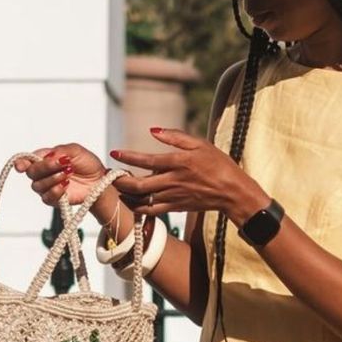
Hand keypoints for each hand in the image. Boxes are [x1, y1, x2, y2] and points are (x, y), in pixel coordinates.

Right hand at [13, 143, 106, 206]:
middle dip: (46, 166)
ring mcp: (47, 187)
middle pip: (31, 172)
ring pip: (38, 185)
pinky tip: (66, 185)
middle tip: (64, 163)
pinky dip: (56, 191)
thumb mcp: (76, 150)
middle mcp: (42, 173)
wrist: (99, 180)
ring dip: (53, 178)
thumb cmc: (86, 164)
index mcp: (44, 159)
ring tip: (68, 173)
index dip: (20, 162)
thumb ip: (61, 150)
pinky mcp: (53, 200)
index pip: (26, 160)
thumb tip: (49, 156)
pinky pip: (47, 198)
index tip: (20, 165)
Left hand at [108, 128, 265, 221]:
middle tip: (108, 175)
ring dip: (125, 194)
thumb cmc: (218, 164)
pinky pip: (151, 210)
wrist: (232, 191)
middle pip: (138, 184)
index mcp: (178, 162)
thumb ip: (175, 137)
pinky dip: (137, 207)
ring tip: (115, 187)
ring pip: (142, 199)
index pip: (147, 160)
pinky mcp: (175, 208)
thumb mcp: (200, 144)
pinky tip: (129, 202)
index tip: (114, 152)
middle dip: (120, 180)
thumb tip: (152, 130)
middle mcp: (173, 181)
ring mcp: (173, 197)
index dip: (128, 157)